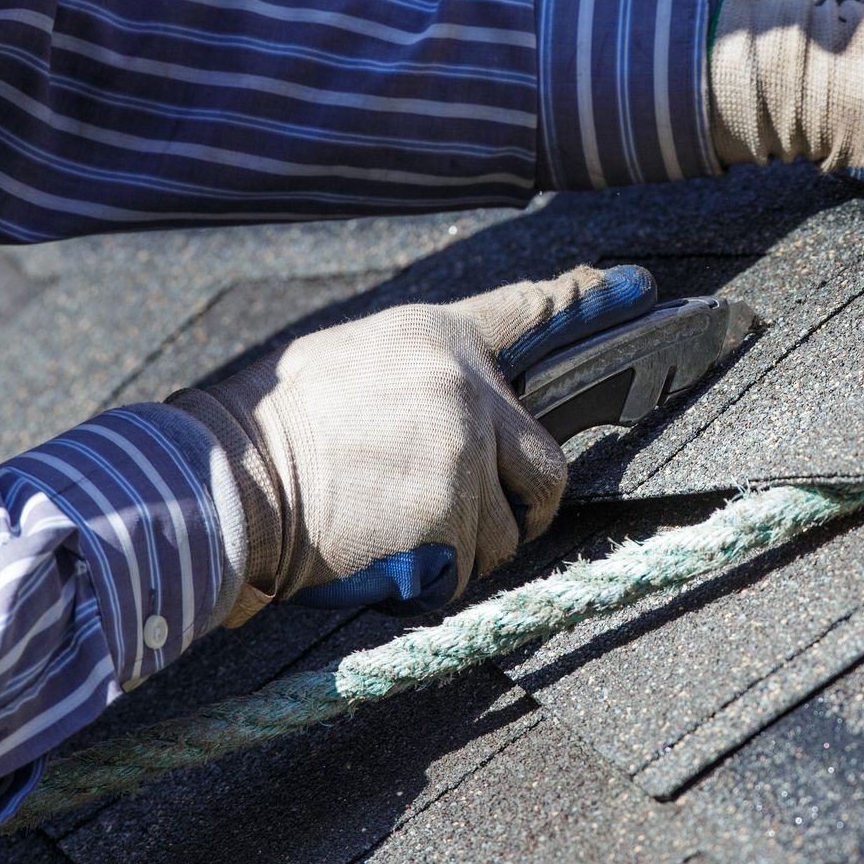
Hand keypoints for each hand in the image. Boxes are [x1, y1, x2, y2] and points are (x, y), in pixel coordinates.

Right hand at [170, 265, 658, 625]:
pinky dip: (439, 577)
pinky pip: (472, 567)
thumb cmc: (278, 428)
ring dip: (471, 546)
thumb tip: (468, 396)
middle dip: (525, 503)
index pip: (529, 311)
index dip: (584, 301)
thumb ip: (423, 372)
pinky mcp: (450, 516)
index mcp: (435, 338)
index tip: (637, 287)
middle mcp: (463, 389)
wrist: (225, 482)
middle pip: (548, 462)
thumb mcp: (353, 361)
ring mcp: (462, 454)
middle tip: (478, 517)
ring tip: (403, 532)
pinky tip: (389, 552)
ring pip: (510, 528)